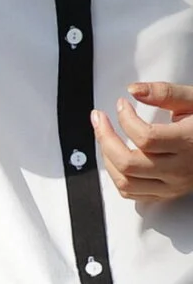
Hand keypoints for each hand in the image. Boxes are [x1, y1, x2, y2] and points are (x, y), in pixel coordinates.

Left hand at [94, 84, 192, 204]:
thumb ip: (166, 93)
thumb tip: (134, 90)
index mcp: (190, 142)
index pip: (146, 137)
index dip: (126, 119)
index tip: (120, 104)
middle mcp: (181, 168)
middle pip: (129, 163)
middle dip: (105, 139)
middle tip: (99, 119)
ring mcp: (174, 184)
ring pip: (126, 182)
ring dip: (107, 159)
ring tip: (105, 136)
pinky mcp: (168, 193)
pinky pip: (132, 193)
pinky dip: (116, 176)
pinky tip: (114, 156)